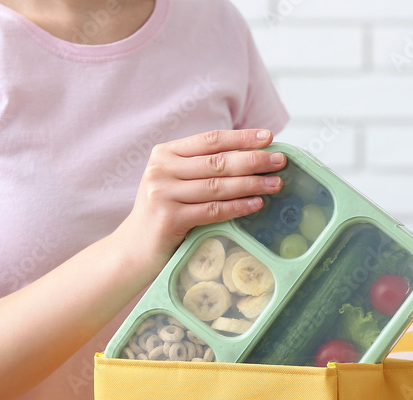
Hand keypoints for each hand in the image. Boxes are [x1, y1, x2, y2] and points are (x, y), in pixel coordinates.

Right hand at [117, 129, 284, 271]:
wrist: (133, 250)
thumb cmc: (163, 214)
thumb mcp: (174, 183)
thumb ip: (200, 168)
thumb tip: (250, 156)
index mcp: (164, 154)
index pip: (209, 140)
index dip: (241, 137)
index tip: (268, 137)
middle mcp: (161, 170)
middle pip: (216, 162)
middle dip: (253, 160)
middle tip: (280, 160)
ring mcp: (162, 195)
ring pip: (217, 186)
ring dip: (251, 184)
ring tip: (275, 183)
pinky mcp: (169, 219)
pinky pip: (212, 211)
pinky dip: (238, 207)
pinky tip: (256, 204)